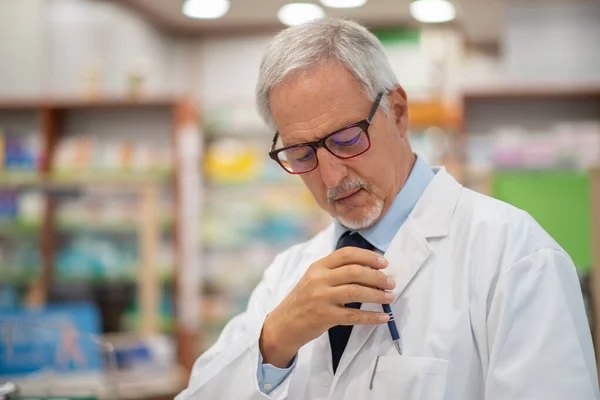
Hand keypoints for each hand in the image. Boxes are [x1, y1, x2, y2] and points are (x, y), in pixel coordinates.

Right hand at [259, 247, 395, 367]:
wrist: (284, 323)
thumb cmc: (304, 300)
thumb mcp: (314, 279)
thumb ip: (336, 272)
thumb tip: (370, 269)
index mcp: (318, 266)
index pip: (347, 254)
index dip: (368, 256)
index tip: (384, 263)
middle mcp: (319, 279)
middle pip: (355, 272)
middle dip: (377, 277)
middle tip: (390, 283)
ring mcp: (321, 298)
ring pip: (356, 292)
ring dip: (377, 295)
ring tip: (390, 297)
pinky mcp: (324, 316)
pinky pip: (354, 316)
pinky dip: (372, 317)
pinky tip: (383, 317)